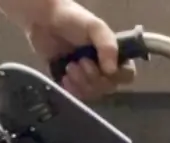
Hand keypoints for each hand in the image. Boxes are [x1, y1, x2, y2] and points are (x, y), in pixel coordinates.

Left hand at [20, 0, 134, 101]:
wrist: (43, 19)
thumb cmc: (72, 19)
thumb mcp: (95, 27)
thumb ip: (108, 46)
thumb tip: (112, 71)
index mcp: (113, 55)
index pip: (127, 75)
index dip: (117, 76)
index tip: (104, 68)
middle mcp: (103, 68)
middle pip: (109, 87)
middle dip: (93, 77)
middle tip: (80, 61)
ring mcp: (87, 76)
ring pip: (93, 93)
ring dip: (81, 82)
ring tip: (69, 66)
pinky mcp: (71, 82)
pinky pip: (78, 96)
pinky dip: (72, 89)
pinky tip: (64, 76)